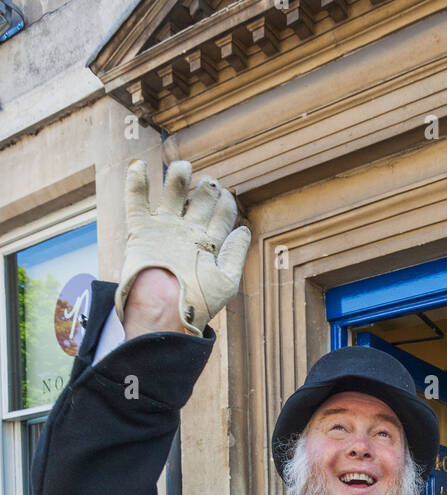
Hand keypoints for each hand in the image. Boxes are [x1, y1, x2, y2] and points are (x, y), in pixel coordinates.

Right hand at [116, 159, 250, 337]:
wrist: (164, 310)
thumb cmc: (197, 301)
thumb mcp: (226, 281)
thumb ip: (235, 254)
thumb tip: (244, 230)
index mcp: (207, 245)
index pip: (221, 216)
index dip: (226, 203)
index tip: (227, 195)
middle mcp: (187, 234)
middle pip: (199, 201)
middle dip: (206, 188)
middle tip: (209, 183)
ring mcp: (164, 230)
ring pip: (172, 194)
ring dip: (178, 177)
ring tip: (183, 167)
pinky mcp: (141, 231)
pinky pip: (137, 201)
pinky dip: (136, 182)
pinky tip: (139, 166)